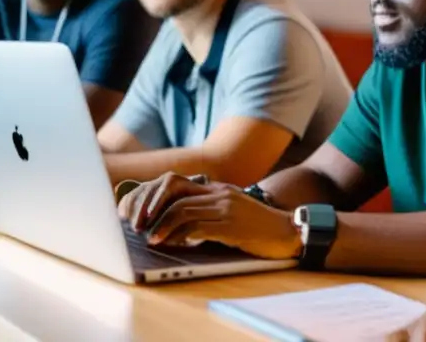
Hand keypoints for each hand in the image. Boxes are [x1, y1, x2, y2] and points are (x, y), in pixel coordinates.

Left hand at [117, 172, 301, 259]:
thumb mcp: (230, 213)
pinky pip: (196, 227)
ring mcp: (225, 207)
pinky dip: (178, 235)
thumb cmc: (257, 227)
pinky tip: (169, 243)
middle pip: (174, 190)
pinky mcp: (231, 225)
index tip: (137, 211)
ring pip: (182, 208)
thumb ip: (206, 213)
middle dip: (150, 206)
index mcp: (216, 188)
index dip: (152, 194)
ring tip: (149, 237)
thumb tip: (173, 226)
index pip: (175, 182)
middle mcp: (219, 193)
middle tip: (137, 223)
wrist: (289, 232)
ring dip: (161, 224)